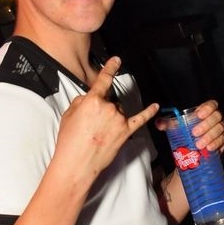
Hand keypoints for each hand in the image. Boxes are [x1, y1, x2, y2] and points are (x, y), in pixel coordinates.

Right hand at [56, 57, 158, 180]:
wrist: (76, 164)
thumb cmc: (69, 141)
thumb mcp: (68, 115)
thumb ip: (81, 102)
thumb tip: (89, 99)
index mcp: (93, 101)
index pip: (103, 80)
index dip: (110, 68)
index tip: (116, 60)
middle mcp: (108, 107)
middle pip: (110, 100)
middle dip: (102, 109)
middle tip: (90, 125)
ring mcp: (119, 120)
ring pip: (119, 111)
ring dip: (112, 117)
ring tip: (99, 133)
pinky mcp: (126, 132)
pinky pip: (140, 119)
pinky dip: (148, 112)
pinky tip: (155, 106)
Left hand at [155, 99, 223, 152]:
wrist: (199, 149)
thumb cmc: (190, 134)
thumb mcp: (179, 128)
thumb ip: (169, 124)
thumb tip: (158, 123)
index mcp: (207, 112)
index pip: (212, 105)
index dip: (207, 108)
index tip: (198, 115)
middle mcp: (217, 119)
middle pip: (216, 117)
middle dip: (206, 124)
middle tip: (194, 133)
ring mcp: (222, 129)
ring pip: (220, 129)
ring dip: (210, 136)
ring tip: (199, 144)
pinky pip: (223, 140)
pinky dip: (216, 144)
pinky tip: (209, 148)